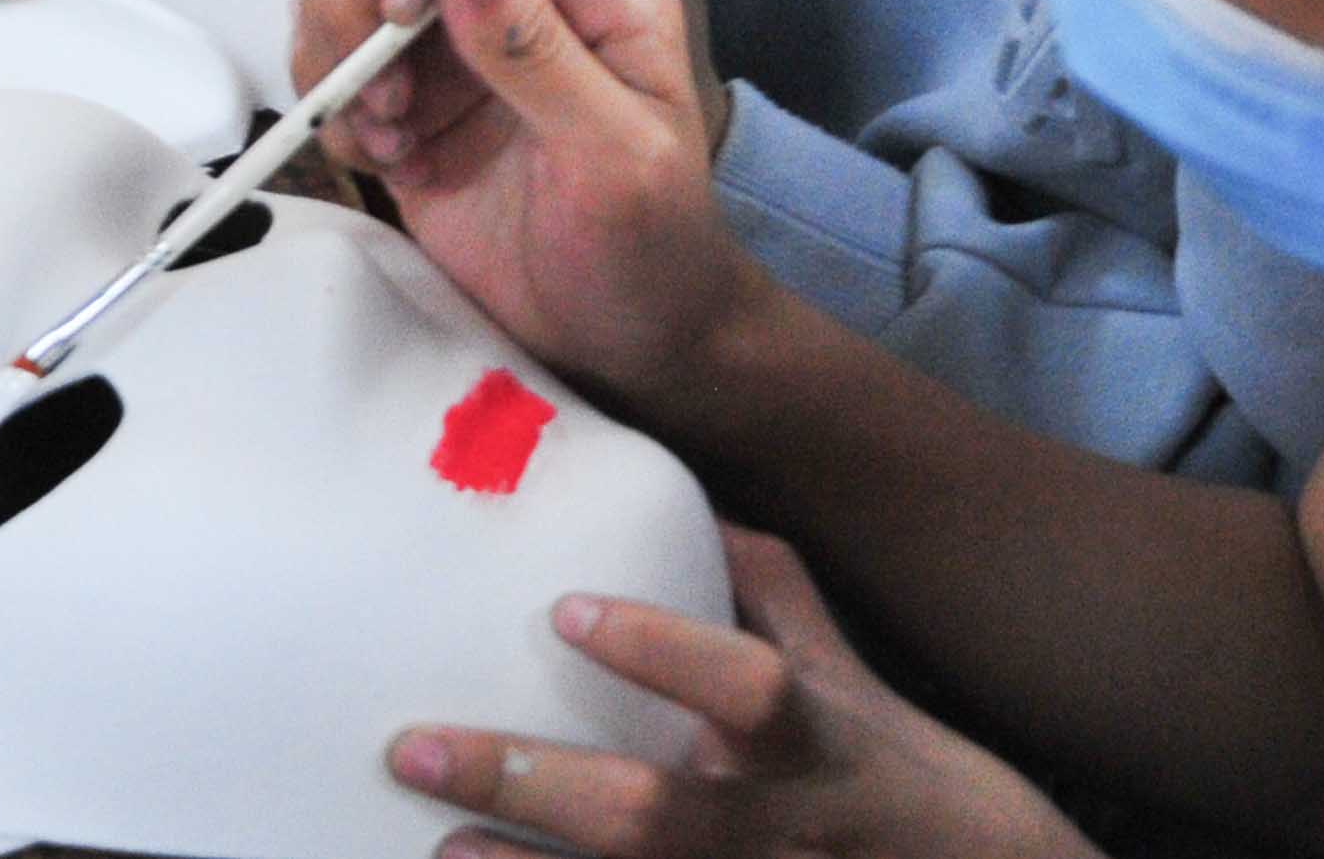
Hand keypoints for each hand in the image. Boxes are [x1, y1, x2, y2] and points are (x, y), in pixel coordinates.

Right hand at [251, 0, 758, 409]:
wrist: (617, 336)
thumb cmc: (649, 244)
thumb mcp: (617, 154)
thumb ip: (539, 46)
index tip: (404, 6)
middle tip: (378, 79)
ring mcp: (448, 29)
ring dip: (333, 35)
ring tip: (381, 125)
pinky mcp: (397, 84)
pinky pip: (320, 39)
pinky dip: (320, 87)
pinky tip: (368, 144)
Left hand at [386, 535, 1097, 858]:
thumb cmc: (909, 785)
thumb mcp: (858, 688)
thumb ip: (771, 597)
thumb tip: (689, 500)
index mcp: (819, 748)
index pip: (748, 690)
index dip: (663, 652)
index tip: (566, 610)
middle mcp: (785, 836)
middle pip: (651, 819)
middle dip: (530, 786)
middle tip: (413, 747)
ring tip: (440, 849)